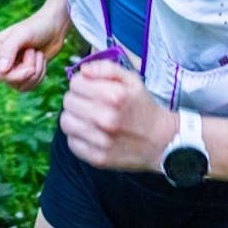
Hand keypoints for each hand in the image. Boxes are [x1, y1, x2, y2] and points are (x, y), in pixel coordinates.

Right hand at [0, 6, 69, 91]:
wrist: (55, 27)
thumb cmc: (38, 26)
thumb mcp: (23, 34)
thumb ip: (9, 49)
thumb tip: (1, 71)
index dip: (15, 76)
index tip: (30, 69)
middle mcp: (0, 60)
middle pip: (10, 82)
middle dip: (28, 72)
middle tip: (36, 53)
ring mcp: (12, 68)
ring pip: (21, 86)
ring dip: (36, 72)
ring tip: (39, 54)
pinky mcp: (23, 74)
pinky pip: (29, 86)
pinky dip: (40, 76)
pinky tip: (42, 61)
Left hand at [59, 59, 175, 172]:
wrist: (162, 141)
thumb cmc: (144, 108)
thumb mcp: (132, 80)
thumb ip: (106, 68)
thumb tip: (83, 70)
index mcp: (114, 96)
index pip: (75, 84)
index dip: (81, 83)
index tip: (89, 88)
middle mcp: (105, 118)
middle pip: (68, 102)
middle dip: (77, 99)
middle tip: (89, 103)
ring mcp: (101, 141)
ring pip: (66, 123)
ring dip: (75, 118)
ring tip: (88, 118)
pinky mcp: (97, 158)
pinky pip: (72, 143)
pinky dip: (78, 137)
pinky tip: (91, 133)